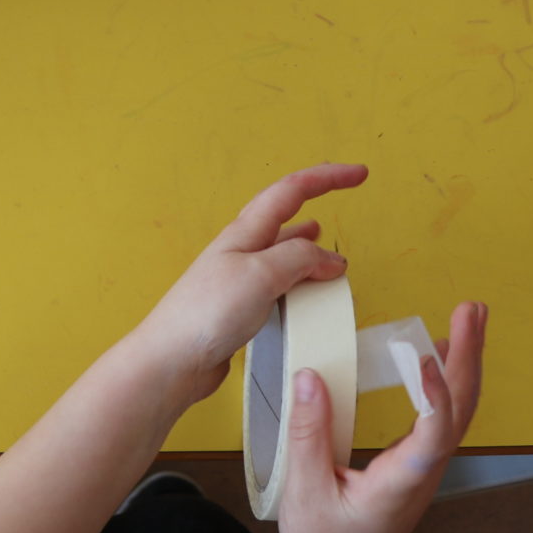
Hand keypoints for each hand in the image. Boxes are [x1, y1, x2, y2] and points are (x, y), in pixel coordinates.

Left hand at [129, 163, 365, 406]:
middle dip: (316, 200)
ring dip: (307, 244)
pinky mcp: (240, 308)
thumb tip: (330, 259)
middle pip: (284, 214)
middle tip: (345, 197)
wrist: (173, 360)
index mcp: (245, 233)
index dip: (327, 178)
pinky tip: (302, 290)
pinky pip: (276, 283)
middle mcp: (241, 250)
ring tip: (327, 245)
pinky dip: (297, 280)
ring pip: (281, 250)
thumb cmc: (208, 312)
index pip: (291, 191)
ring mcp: (239, 279)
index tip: (359, 173)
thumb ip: (300, 259)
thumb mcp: (262, 274)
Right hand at [278, 299, 487, 532]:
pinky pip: (441, 417)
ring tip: (468, 318)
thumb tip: (311, 375)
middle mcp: (422, 473)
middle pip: (459, 410)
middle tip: (472, 310)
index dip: (434, 393)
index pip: (433, 434)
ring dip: (465, 363)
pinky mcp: (416, 465)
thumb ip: (308, 435)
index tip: (424, 352)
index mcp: (399, 484)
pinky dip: (446, 380)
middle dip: (469, 357)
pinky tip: (438, 356)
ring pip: (456, 411)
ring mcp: (423, 469)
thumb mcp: (304, 494)